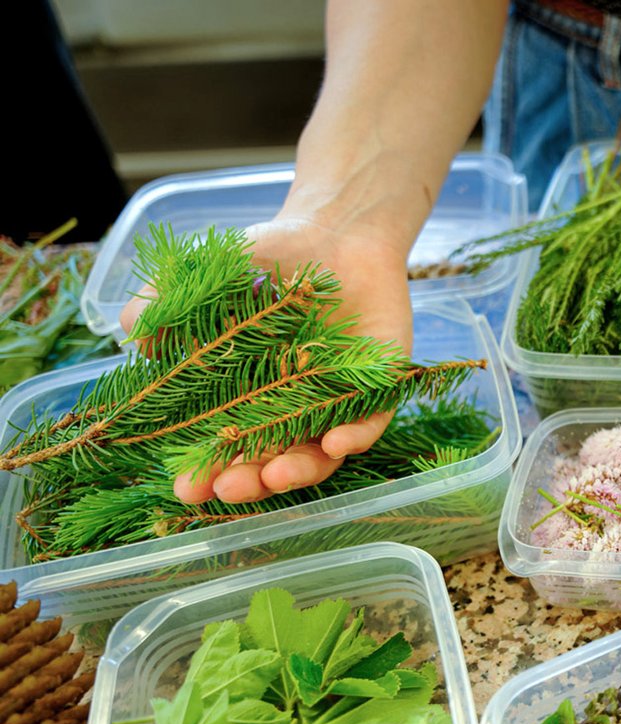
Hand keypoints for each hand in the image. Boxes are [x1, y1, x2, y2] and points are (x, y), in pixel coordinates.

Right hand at [119, 216, 412, 503]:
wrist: (336, 229)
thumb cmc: (268, 258)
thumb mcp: (207, 278)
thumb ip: (168, 305)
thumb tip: (132, 335)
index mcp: (249, 396)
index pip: (225, 446)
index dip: (206, 470)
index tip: (184, 487)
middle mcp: (293, 408)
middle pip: (271, 461)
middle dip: (248, 481)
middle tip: (225, 490)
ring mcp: (338, 400)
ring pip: (321, 454)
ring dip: (298, 470)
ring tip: (273, 476)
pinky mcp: (381, 385)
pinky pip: (371, 421)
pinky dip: (355, 437)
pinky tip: (336, 443)